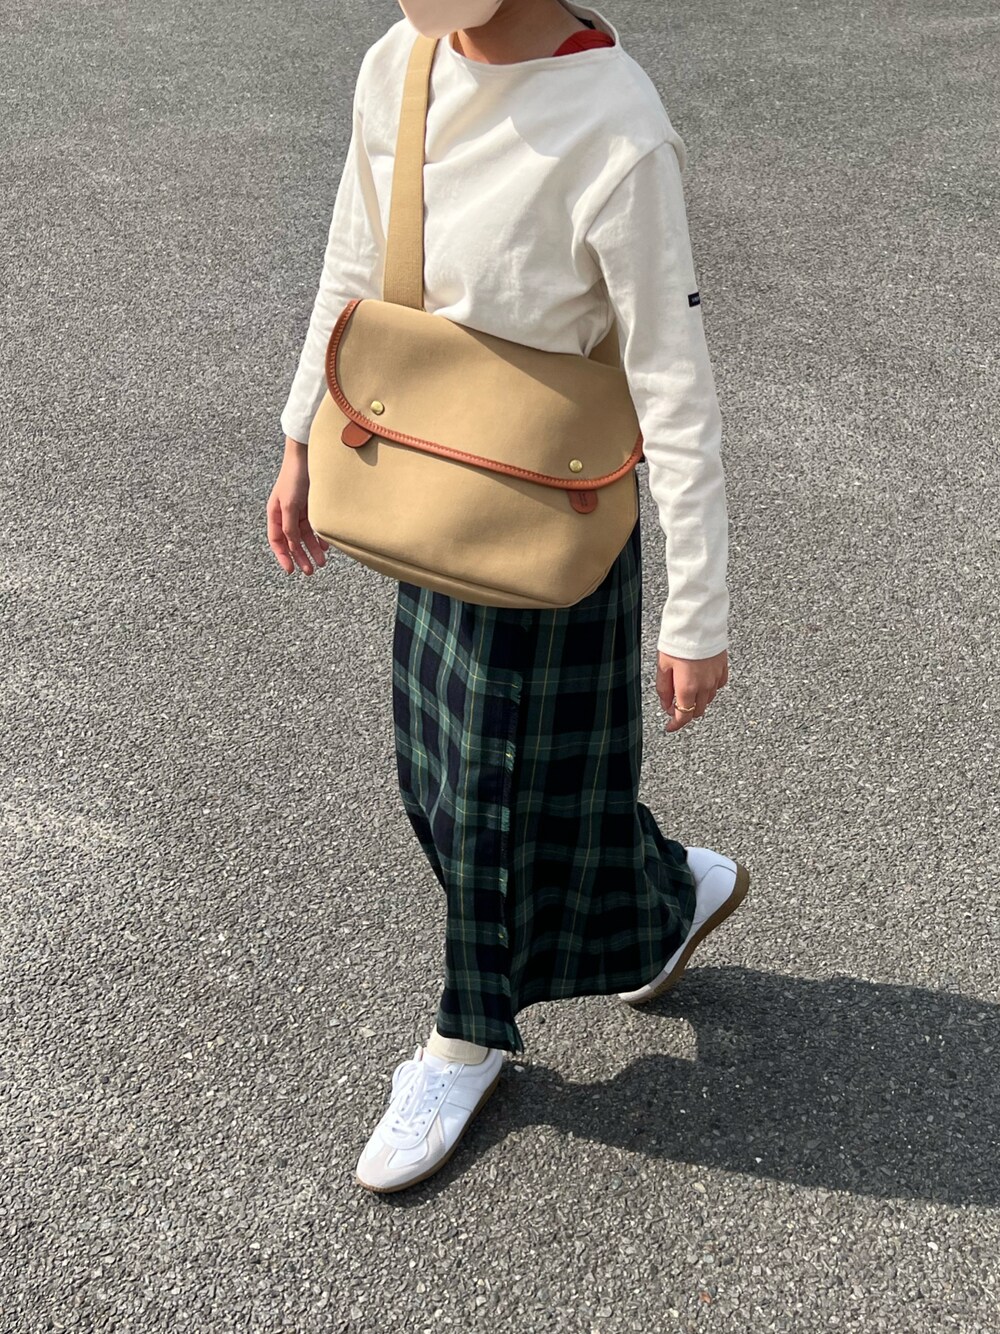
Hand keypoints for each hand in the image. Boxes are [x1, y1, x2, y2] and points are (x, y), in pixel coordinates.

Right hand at [267, 436, 329, 574]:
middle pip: (292, 541)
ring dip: (312, 549)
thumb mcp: (290, 505)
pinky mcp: (310, 506)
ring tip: (322, 563)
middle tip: (310, 571)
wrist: (306, 456)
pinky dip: (319, 537)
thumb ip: (290, 526)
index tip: (291, 570)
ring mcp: (298, 510)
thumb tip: (292, 546)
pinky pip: (314, 527)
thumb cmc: (294, 479)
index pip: (277, 541)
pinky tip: (326, 546)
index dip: (283, 557)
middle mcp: (285, 514)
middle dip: (301, 557)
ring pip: (305, 536)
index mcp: (275, 514)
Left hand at [657, 649, 727, 732]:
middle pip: (697, 711)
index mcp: (687, 688)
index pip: (683, 716)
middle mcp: (704, 687)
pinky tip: (701, 681)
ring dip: (697, 701)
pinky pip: (718, 686)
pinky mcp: (723, 669)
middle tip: (675, 704)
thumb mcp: (663, 666)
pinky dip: (709, 689)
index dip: (675, 725)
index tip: (669, 727)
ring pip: (708, 700)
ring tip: (686, 689)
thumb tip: (666, 706)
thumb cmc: (678, 642)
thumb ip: (664, 689)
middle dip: (685, 712)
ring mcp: (716, 678)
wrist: (698, 623)